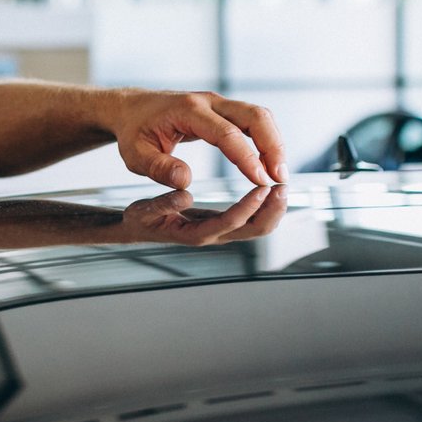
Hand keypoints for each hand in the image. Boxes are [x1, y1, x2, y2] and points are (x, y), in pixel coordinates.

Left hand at [112, 90, 285, 188]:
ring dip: (274, 143)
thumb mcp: (136, 155)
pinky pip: (253, 120)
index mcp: (188, 111)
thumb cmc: (134, 132)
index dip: (247, 158)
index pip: (227, 134)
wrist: (131, 108)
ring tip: (279, 175)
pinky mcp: (223, 110)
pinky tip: (269, 163)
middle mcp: (209, 102)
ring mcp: (219, 103)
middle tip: (280, 178)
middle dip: (273, 146)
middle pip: (254, 116)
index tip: (261, 181)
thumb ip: (158, 168)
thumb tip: (186, 181)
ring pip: (259, 115)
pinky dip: (266, 139)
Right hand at [119, 186, 286, 246]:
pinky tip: (270, 189)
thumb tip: (185, 195)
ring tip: (282, 186)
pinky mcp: (224, 224)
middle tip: (282, 187)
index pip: (230, 222)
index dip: (249, 206)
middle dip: (272, 211)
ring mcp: (221, 231)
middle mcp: (213, 235)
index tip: (261, 187)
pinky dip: (265, 206)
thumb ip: (163, 204)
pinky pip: (252, 219)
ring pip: (257, 227)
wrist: (139, 228)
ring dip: (273, 209)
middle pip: (254, 230)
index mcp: (195, 234)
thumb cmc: (141, 220)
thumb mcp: (144, 210)